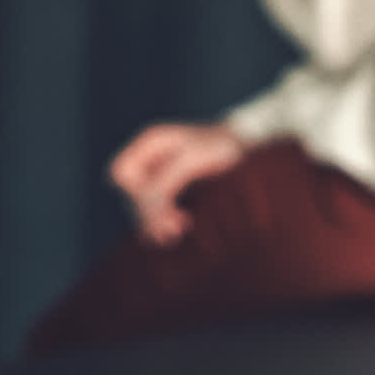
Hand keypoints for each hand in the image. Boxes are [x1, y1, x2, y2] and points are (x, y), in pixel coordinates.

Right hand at [109, 121, 250, 245]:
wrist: (251, 146)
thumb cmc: (223, 146)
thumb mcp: (192, 160)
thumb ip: (165, 183)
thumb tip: (148, 212)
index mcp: (151, 142)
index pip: (123, 172)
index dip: (135, 191)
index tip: (164, 200)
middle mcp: (152, 157)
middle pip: (132, 192)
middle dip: (150, 212)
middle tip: (176, 228)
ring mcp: (162, 173)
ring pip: (144, 204)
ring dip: (158, 220)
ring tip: (178, 232)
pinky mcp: (176, 188)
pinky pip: (158, 209)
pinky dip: (165, 221)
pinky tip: (179, 230)